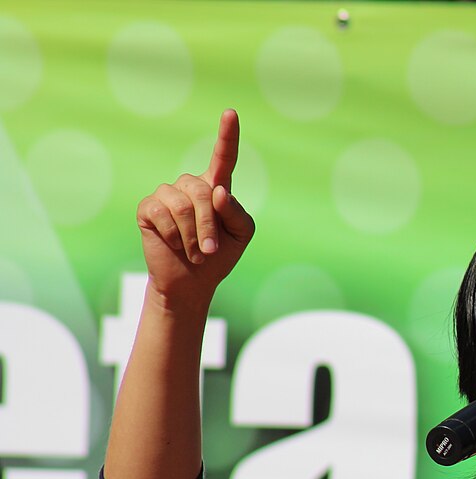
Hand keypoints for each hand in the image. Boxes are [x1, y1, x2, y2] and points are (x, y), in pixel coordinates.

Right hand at [135, 109, 254, 305]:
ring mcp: (166, 195)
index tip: (231, 113)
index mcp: (216, 187)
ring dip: (192, 235)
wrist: (192, 281)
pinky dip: (174, 235)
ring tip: (195, 252)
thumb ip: (236, 212)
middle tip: (210, 251)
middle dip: (209, 226)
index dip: (227, 136)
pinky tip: (174, 244)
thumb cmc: (220, 254)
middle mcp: (190, 185)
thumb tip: (217, 191)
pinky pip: (162, 214)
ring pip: (182, 204)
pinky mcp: (148, 208)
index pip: (224, 157)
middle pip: (202, 191)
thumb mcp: (241, 234)